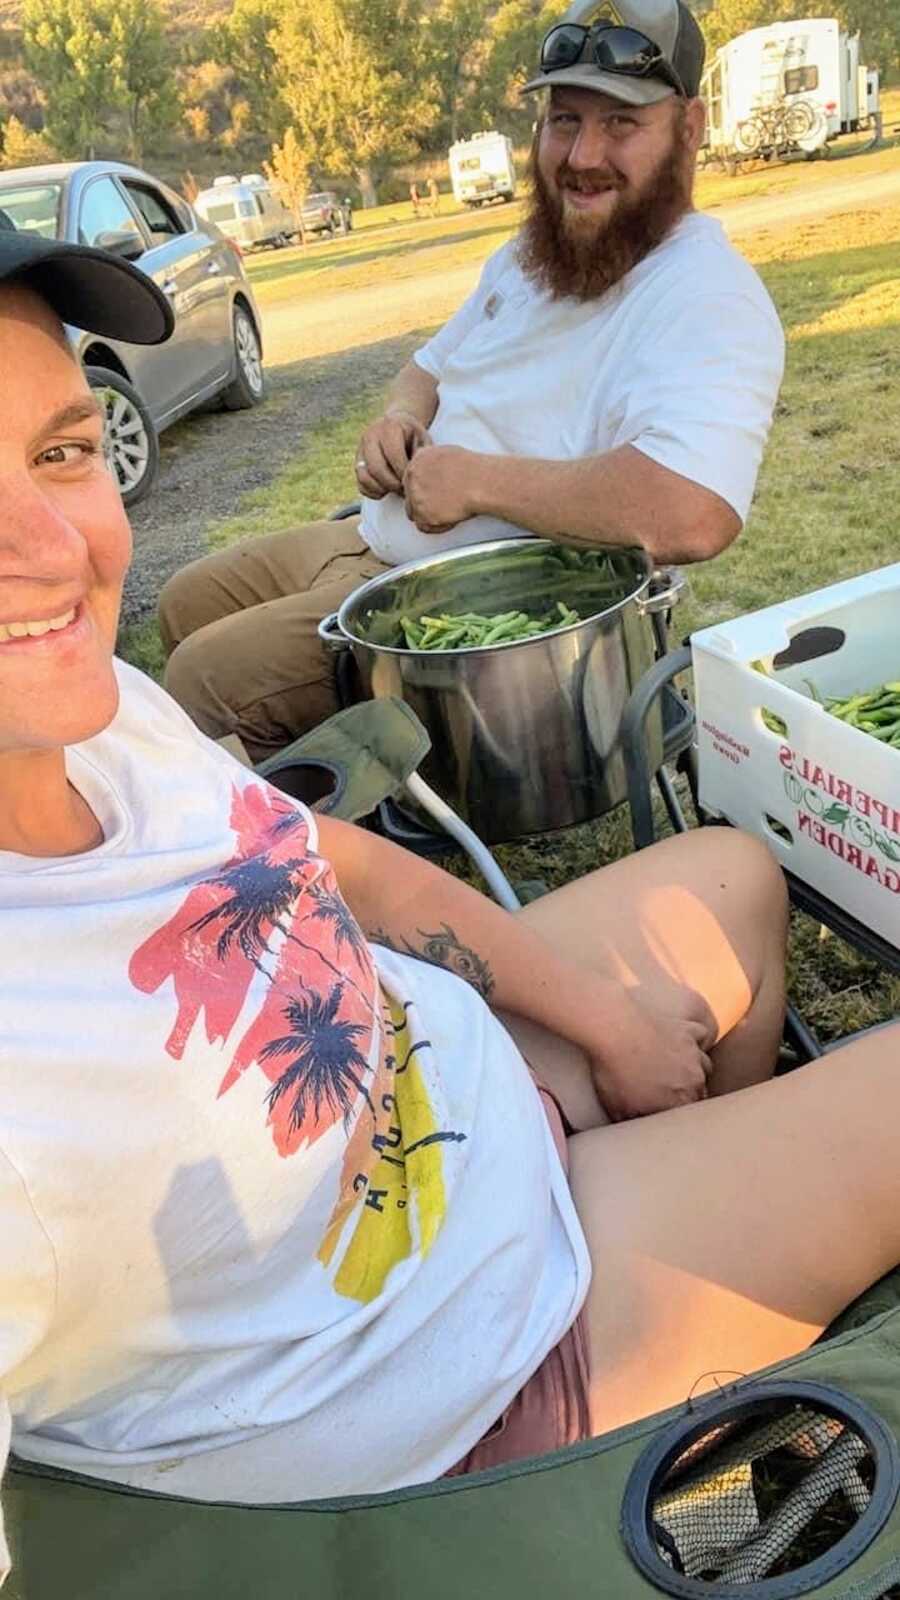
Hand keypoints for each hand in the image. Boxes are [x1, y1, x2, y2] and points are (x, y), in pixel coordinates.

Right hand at [355, 411, 429, 499]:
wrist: (398, 424)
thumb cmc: (414, 436)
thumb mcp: (422, 439)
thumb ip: (422, 455)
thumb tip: (421, 475)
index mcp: (390, 427)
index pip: (393, 455)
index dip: (404, 473)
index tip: (413, 480)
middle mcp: (371, 435)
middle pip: (376, 468)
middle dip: (393, 484)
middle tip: (405, 490)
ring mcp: (361, 449)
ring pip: (364, 476)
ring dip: (382, 489)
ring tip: (396, 490)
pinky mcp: (357, 462)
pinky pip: (360, 483)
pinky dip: (372, 492)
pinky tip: (386, 491)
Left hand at [403, 445, 480, 534]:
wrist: (481, 483)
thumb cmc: (473, 470)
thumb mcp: (448, 454)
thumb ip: (432, 463)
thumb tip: (431, 472)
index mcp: (418, 459)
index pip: (410, 480)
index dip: (425, 490)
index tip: (438, 494)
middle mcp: (412, 476)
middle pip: (410, 497)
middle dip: (425, 503)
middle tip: (444, 505)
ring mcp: (415, 495)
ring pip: (414, 513)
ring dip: (429, 516)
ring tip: (450, 513)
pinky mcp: (422, 514)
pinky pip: (424, 527)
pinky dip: (437, 527)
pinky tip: (452, 520)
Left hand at [589, 987, 716, 1121]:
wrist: (615, 1029)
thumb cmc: (614, 1070)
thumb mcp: (618, 1107)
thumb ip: (636, 1121)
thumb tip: (638, 1128)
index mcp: (681, 1102)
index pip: (688, 1116)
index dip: (677, 1114)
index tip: (664, 1110)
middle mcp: (695, 1080)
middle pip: (699, 1092)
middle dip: (687, 1094)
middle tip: (666, 1090)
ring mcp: (694, 1054)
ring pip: (703, 1066)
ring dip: (693, 1069)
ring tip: (674, 1068)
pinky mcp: (689, 1030)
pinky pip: (700, 1037)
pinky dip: (694, 1041)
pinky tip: (682, 1042)